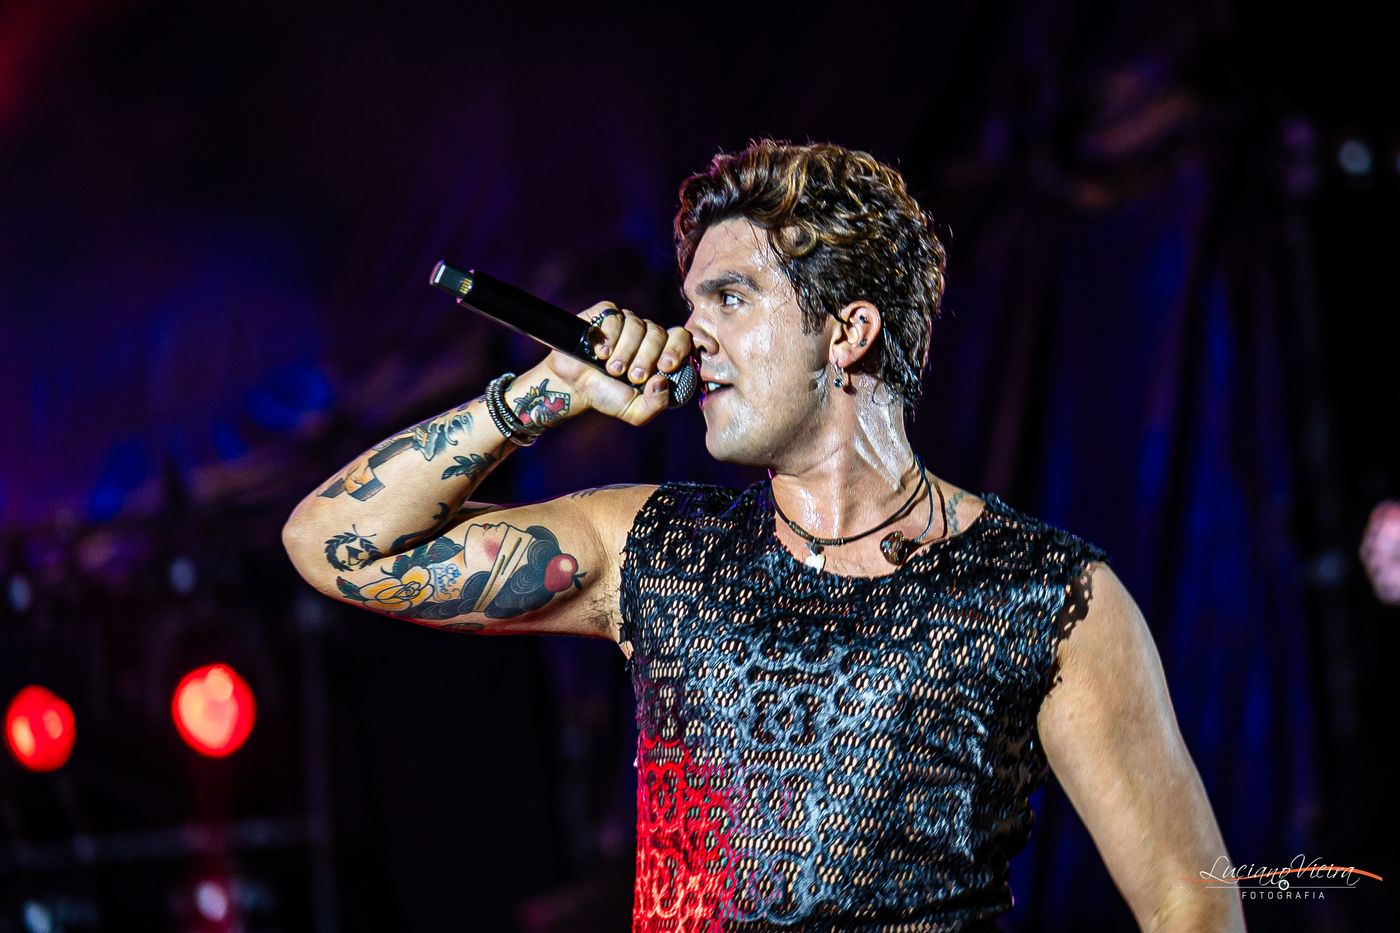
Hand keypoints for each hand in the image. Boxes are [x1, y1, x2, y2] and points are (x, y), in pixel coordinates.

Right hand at [542, 302, 692, 425]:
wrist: (574, 387)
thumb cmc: (608, 396)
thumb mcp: (634, 411)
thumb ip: (655, 404)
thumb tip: (663, 381)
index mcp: (660, 354)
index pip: (680, 338)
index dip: (677, 348)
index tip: (666, 366)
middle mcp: (646, 336)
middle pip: (658, 333)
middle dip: (646, 358)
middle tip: (632, 376)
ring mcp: (626, 323)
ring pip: (636, 325)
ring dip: (625, 351)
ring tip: (612, 369)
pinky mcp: (605, 315)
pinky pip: (614, 316)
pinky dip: (609, 336)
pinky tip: (600, 352)